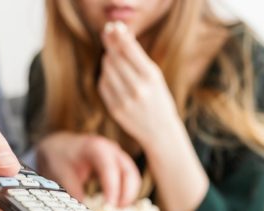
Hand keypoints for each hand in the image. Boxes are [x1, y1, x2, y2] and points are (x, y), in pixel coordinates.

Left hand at [36, 132, 140, 206]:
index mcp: (96, 147)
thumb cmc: (61, 156)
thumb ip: (74, 192)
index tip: (109, 207)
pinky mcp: (120, 164)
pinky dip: (126, 192)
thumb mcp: (62, 173)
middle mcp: (112, 150)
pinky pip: (129, 179)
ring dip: (128, 195)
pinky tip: (116, 204)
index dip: (112, 189)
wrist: (60, 145)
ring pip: (133, 177)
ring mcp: (118, 156)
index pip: (110, 169)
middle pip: (129, 173)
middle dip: (126, 195)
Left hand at [98, 21, 180, 144]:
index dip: (119, 35)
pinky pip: (103, 85)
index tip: (114, 27)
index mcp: (151, 77)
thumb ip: (137, 58)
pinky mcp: (114, 109)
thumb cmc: (158, 98)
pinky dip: (105, 75)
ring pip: (107, 70)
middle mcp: (137, 88)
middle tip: (107, 34)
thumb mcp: (155, 76)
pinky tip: (111, 73)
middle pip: (115, 58)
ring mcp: (124, 100)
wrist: (160, 131)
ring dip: (108, 59)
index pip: (129, 49)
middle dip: (110, 43)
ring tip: (113, 55)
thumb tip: (119, 35)